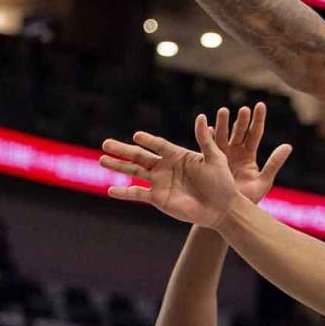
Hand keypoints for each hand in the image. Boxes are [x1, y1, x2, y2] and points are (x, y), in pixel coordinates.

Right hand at [98, 109, 290, 228]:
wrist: (222, 208)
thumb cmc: (222, 182)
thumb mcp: (215, 158)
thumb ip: (205, 140)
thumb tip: (201, 117)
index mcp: (178, 155)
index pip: (158, 144)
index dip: (147, 140)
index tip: (136, 135)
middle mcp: (166, 167)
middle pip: (140, 156)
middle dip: (123, 150)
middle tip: (105, 143)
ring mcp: (160, 183)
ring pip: (134, 172)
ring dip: (118, 166)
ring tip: (102, 160)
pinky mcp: (158, 199)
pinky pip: (138, 194)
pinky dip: (124, 193)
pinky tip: (110, 190)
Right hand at [210, 102, 292, 203]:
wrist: (227, 212)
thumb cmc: (248, 199)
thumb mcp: (264, 182)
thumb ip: (274, 163)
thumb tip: (288, 146)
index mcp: (249, 156)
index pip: (255, 133)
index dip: (258, 119)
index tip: (260, 105)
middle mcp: (236, 152)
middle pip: (239, 132)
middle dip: (241, 120)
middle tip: (244, 109)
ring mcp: (222, 156)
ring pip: (223, 135)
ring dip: (223, 123)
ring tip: (224, 111)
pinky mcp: (210, 162)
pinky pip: (208, 147)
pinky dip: (207, 137)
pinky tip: (208, 129)